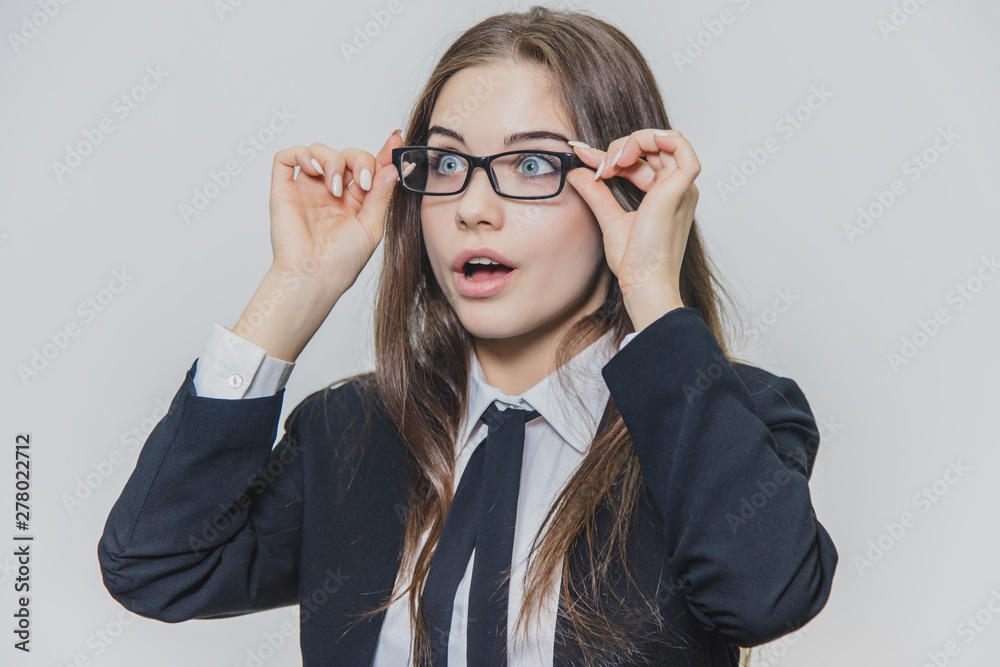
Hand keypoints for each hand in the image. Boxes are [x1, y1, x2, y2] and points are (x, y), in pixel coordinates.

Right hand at [268, 130, 402, 295]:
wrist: (313, 277)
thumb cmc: (341, 262)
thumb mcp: (371, 227)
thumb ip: (381, 195)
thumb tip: (392, 167)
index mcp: (354, 202)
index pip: (369, 169)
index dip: (382, 153)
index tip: (396, 139)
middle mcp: (330, 193)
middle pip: (347, 155)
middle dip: (359, 160)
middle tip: (362, 182)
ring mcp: (307, 189)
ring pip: (319, 151)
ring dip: (333, 160)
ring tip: (334, 188)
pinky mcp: (284, 189)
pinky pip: (287, 157)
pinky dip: (302, 154)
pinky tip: (315, 170)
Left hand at [565, 129, 699, 326]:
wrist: (642, 283)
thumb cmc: (633, 261)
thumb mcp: (609, 218)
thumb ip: (596, 193)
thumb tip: (576, 172)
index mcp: (665, 195)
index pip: (640, 161)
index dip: (610, 154)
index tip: (581, 154)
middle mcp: (677, 189)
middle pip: (653, 146)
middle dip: (620, 147)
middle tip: (597, 167)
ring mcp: (681, 187)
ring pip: (665, 139)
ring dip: (634, 141)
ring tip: (610, 163)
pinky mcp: (680, 188)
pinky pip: (679, 145)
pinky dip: (654, 138)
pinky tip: (625, 155)